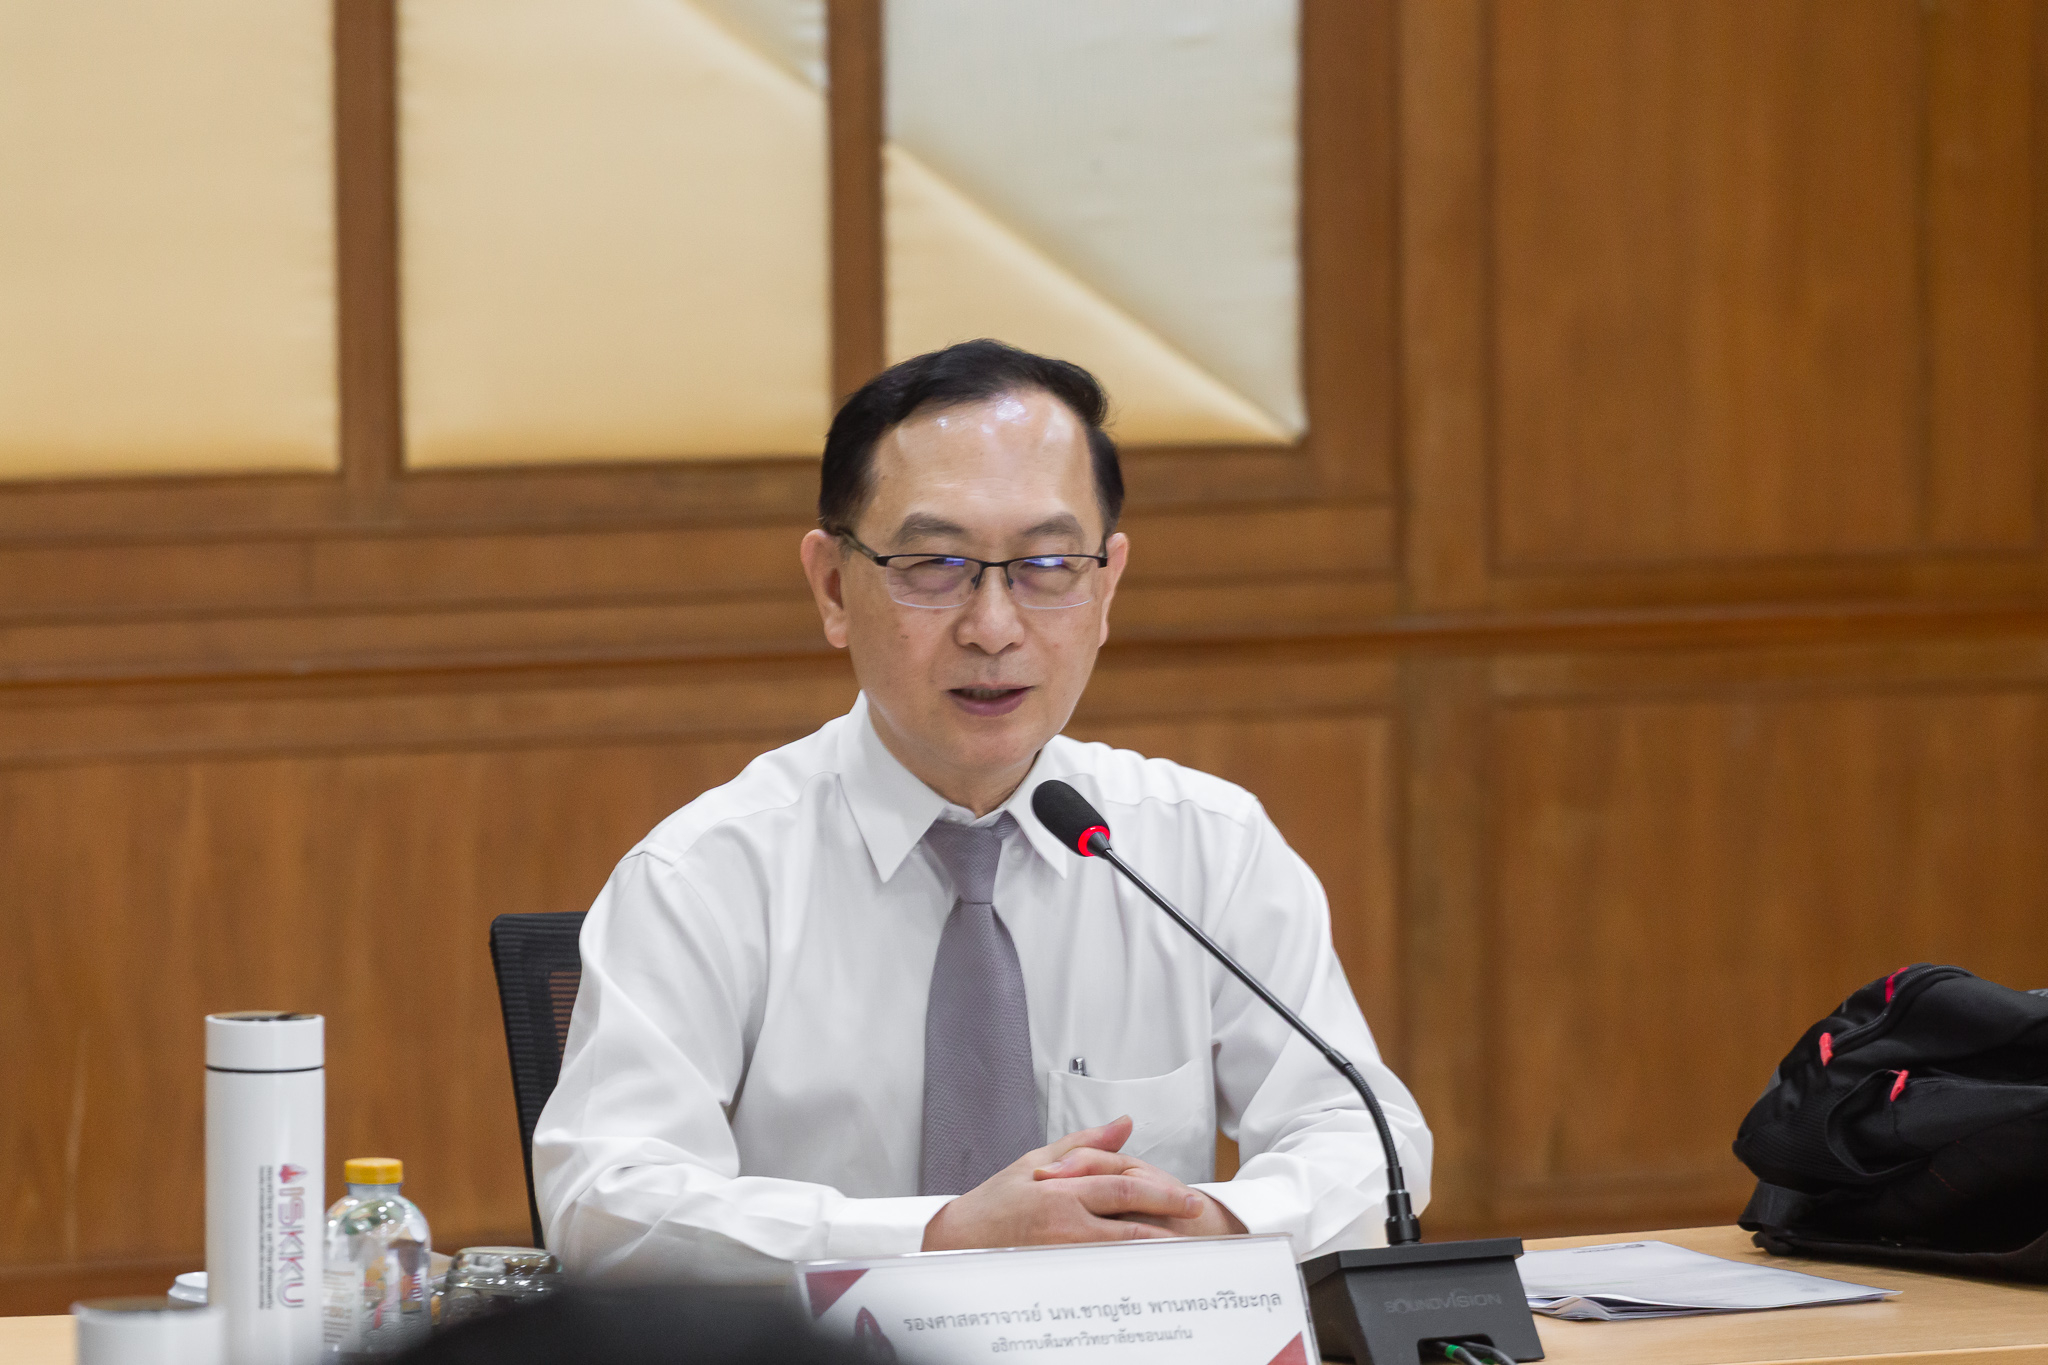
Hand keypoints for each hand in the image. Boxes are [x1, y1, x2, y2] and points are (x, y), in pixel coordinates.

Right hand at [920, 1117, 1205, 1250]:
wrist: (959, 1240)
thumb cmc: (995, 1203)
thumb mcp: (1036, 1160)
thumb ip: (1085, 1144)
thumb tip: (1123, 1124)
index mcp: (1061, 1186)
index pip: (1121, 1181)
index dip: (1159, 1187)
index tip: (1184, 1195)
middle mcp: (1065, 1216)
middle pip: (1129, 1210)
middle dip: (1168, 1211)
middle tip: (1195, 1213)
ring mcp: (1063, 1247)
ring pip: (1121, 1244)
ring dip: (1155, 1243)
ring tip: (1184, 1243)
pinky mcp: (1059, 1269)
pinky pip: (1103, 1267)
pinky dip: (1128, 1264)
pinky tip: (1147, 1265)